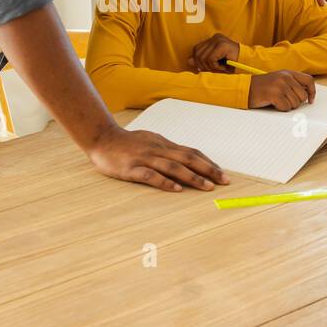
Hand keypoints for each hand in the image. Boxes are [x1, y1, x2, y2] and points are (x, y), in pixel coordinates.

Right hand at [87, 125, 229, 191]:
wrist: (101, 138)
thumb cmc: (127, 143)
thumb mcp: (150, 141)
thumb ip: (166, 150)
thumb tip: (186, 158)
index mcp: (164, 144)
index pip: (191, 152)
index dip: (208, 162)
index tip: (222, 173)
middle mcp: (158, 150)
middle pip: (188, 159)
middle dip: (208, 170)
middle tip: (224, 181)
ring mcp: (145, 158)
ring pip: (173, 167)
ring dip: (192, 177)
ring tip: (207, 187)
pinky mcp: (131, 169)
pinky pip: (150, 175)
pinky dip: (165, 182)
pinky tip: (176, 189)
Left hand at [188, 32, 239, 73]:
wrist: (247, 64)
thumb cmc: (231, 65)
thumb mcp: (214, 64)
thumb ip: (201, 61)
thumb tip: (188, 61)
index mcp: (212, 40)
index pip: (196, 49)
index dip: (198, 60)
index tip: (205, 68)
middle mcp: (215, 37)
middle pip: (198, 53)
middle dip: (203, 65)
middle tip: (214, 69)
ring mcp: (219, 40)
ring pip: (203, 57)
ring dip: (211, 67)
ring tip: (220, 67)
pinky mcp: (222, 45)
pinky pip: (210, 59)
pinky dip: (215, 66)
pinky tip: (223, 66)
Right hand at [248, 70, 315, 109]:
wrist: (245, 88)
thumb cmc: (261, 87)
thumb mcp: (278, 80)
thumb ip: (292, 84)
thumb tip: (307, 95)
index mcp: (288, 73)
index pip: (309, 80)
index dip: (312, 92)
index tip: (311, 100)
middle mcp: (285, 77)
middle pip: (303, 95)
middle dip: (296, 102)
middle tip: (285, 101)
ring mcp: (280, 85)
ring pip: (295, 103)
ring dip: (287, 106)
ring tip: (277, 101)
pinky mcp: (274, 94)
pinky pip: (286, 107)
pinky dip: (280, 109)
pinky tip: (273, 103)